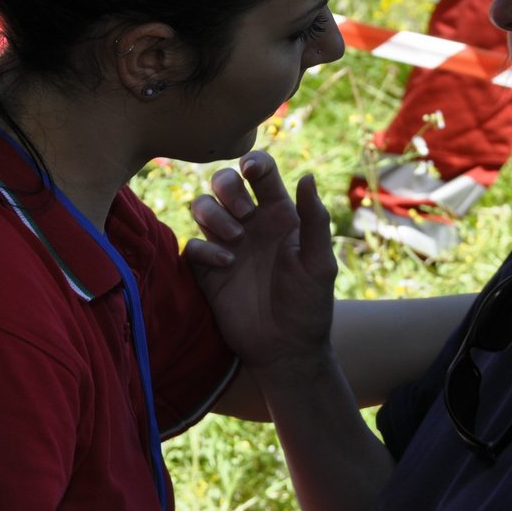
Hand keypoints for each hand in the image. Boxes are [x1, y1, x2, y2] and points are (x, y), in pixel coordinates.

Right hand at [184, 152, 337, 371]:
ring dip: (213, 214)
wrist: (286, 348)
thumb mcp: (320, 262)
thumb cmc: (309, 304)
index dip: (254, 162)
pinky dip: (204, 248)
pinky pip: (191, 244)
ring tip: (236, 239)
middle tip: (246, 214)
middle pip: (224, 181)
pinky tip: (225, 264)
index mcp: (279, 214)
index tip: (252, 172)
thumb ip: (315, 219)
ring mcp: (226, 244)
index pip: (261, 172)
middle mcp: (250, 223)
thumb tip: (308, 176)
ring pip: (202, 206)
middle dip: (228, 187)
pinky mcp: (207, 270)